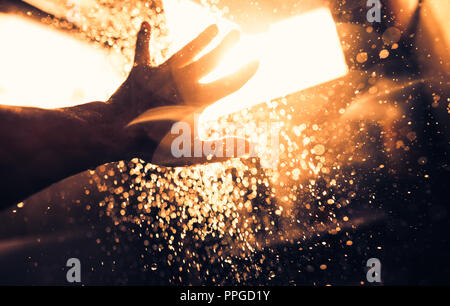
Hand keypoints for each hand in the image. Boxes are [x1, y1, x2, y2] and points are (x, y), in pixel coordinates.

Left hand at [106, 21, 258, 165]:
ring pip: (185, 51)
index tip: (257, 59)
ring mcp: (161, 73)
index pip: (228, 84)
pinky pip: (143, 52)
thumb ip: (222, 148)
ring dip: (200, 39)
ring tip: (214, 27)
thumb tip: (251, 146)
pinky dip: (144, 39)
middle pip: (209, 60)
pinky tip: (145, 24)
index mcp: (197, 99)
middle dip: (225, 47)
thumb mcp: (192, 152)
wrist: (116, 132)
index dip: (244, 72)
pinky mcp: (140, 72)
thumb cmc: (154, 144)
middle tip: (237, 33)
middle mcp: (182, 81)